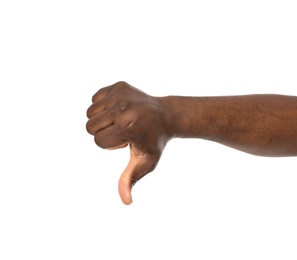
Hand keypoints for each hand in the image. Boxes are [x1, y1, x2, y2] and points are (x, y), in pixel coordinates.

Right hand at [86, 82, 170, 204]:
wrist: (167, 116)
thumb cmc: (154, 142)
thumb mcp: (146, 162)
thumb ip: (131, 180)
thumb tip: (126, 202)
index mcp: (129, 128)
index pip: (98, 141)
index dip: (110, 145)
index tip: (126, 141)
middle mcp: (124, 109)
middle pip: (90, 126)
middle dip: (103, 132)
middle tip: (123, 130)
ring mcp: (121, 95)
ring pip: (90, 112)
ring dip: (102, 119)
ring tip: (121, 120)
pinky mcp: (119, 85)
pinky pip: (95, 98)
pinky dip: (103, 105)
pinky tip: (119, 110)